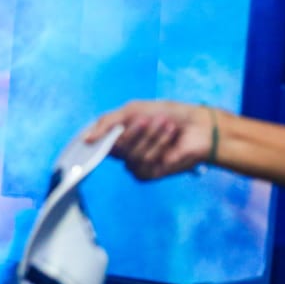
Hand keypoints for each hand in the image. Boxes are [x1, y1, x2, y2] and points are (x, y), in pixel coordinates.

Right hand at [87, 100, 215, 179]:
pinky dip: (158, 147)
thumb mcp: (133, 109)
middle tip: (147, 120)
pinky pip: (143, 164)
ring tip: (166, 125)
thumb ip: (107, 123)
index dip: (95, 140)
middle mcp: (125, 151)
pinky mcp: (150, 173)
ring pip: (130, 156)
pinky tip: (171, 138)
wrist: (199, 125)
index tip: (91, 139)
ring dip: (150, 137)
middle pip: (114, 148)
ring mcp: (137, 163)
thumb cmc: (169, 113)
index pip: (98, 143)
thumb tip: (85, 139)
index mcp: (119, 136)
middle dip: (133, 132)